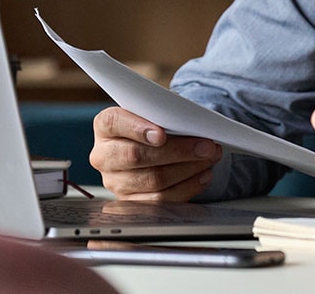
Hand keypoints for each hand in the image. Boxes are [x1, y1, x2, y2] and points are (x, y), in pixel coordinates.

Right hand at [89, 106, 221, 200]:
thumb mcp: (156, 112)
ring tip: (210, 157)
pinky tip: (202, 175)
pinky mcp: (131, 202)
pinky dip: (187, 187)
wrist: (151, 145)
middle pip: (136, 156)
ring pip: (153, 179)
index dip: (137, 128)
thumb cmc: (155, 124)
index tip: (162, 134)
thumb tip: (193, 122)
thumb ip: (166, 113)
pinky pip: (160, 200)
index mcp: (106, 126)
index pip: (114, 122)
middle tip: (206, 145)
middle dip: (177, 150)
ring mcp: (115, 182)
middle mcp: (104, 155)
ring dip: (188, 168)